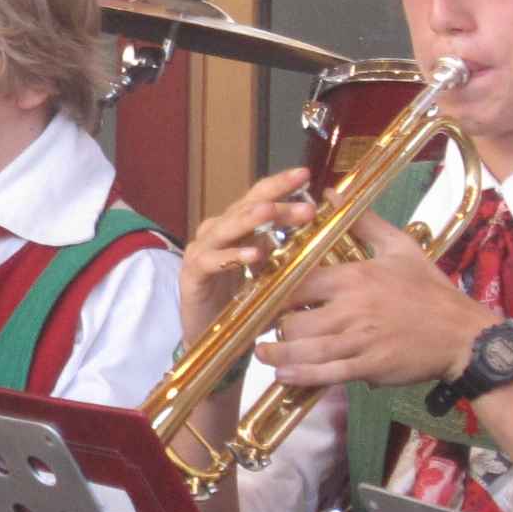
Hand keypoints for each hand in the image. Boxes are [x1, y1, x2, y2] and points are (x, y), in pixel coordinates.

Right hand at [179, 166, 314, 343]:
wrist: (210, 336)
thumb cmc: (242, 301)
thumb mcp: (269, 272)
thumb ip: (284, 250)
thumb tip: (320, 232)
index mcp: (236, 228)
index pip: (258, 197)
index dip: (280, 185)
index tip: (305, 175)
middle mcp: (217, 232)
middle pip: (245, 208)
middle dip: (276, 202)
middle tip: (305, 204)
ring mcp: (202, 251)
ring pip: (226, 228)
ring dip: (250, 220)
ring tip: (271, 211)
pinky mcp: (192, 274)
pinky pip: (212, 261)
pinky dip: (233, 257)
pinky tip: (253, 254)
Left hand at [255, 214, 498, 394]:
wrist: (464, 335)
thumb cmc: (430, 291)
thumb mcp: (401, 248)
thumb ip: (363, 223)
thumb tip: (331, 194)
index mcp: (355, 278)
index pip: (298, 284)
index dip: (273, 293)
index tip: (261, 297)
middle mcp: (353, 309)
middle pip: (294, 320)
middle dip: (274, 327)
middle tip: (262, 329)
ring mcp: (360, 341)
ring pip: (305, 349)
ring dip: (278, 355)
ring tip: (264, 353)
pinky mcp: (369, 367)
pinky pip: (326, 373)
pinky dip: (301, 375)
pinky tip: (284, 374)